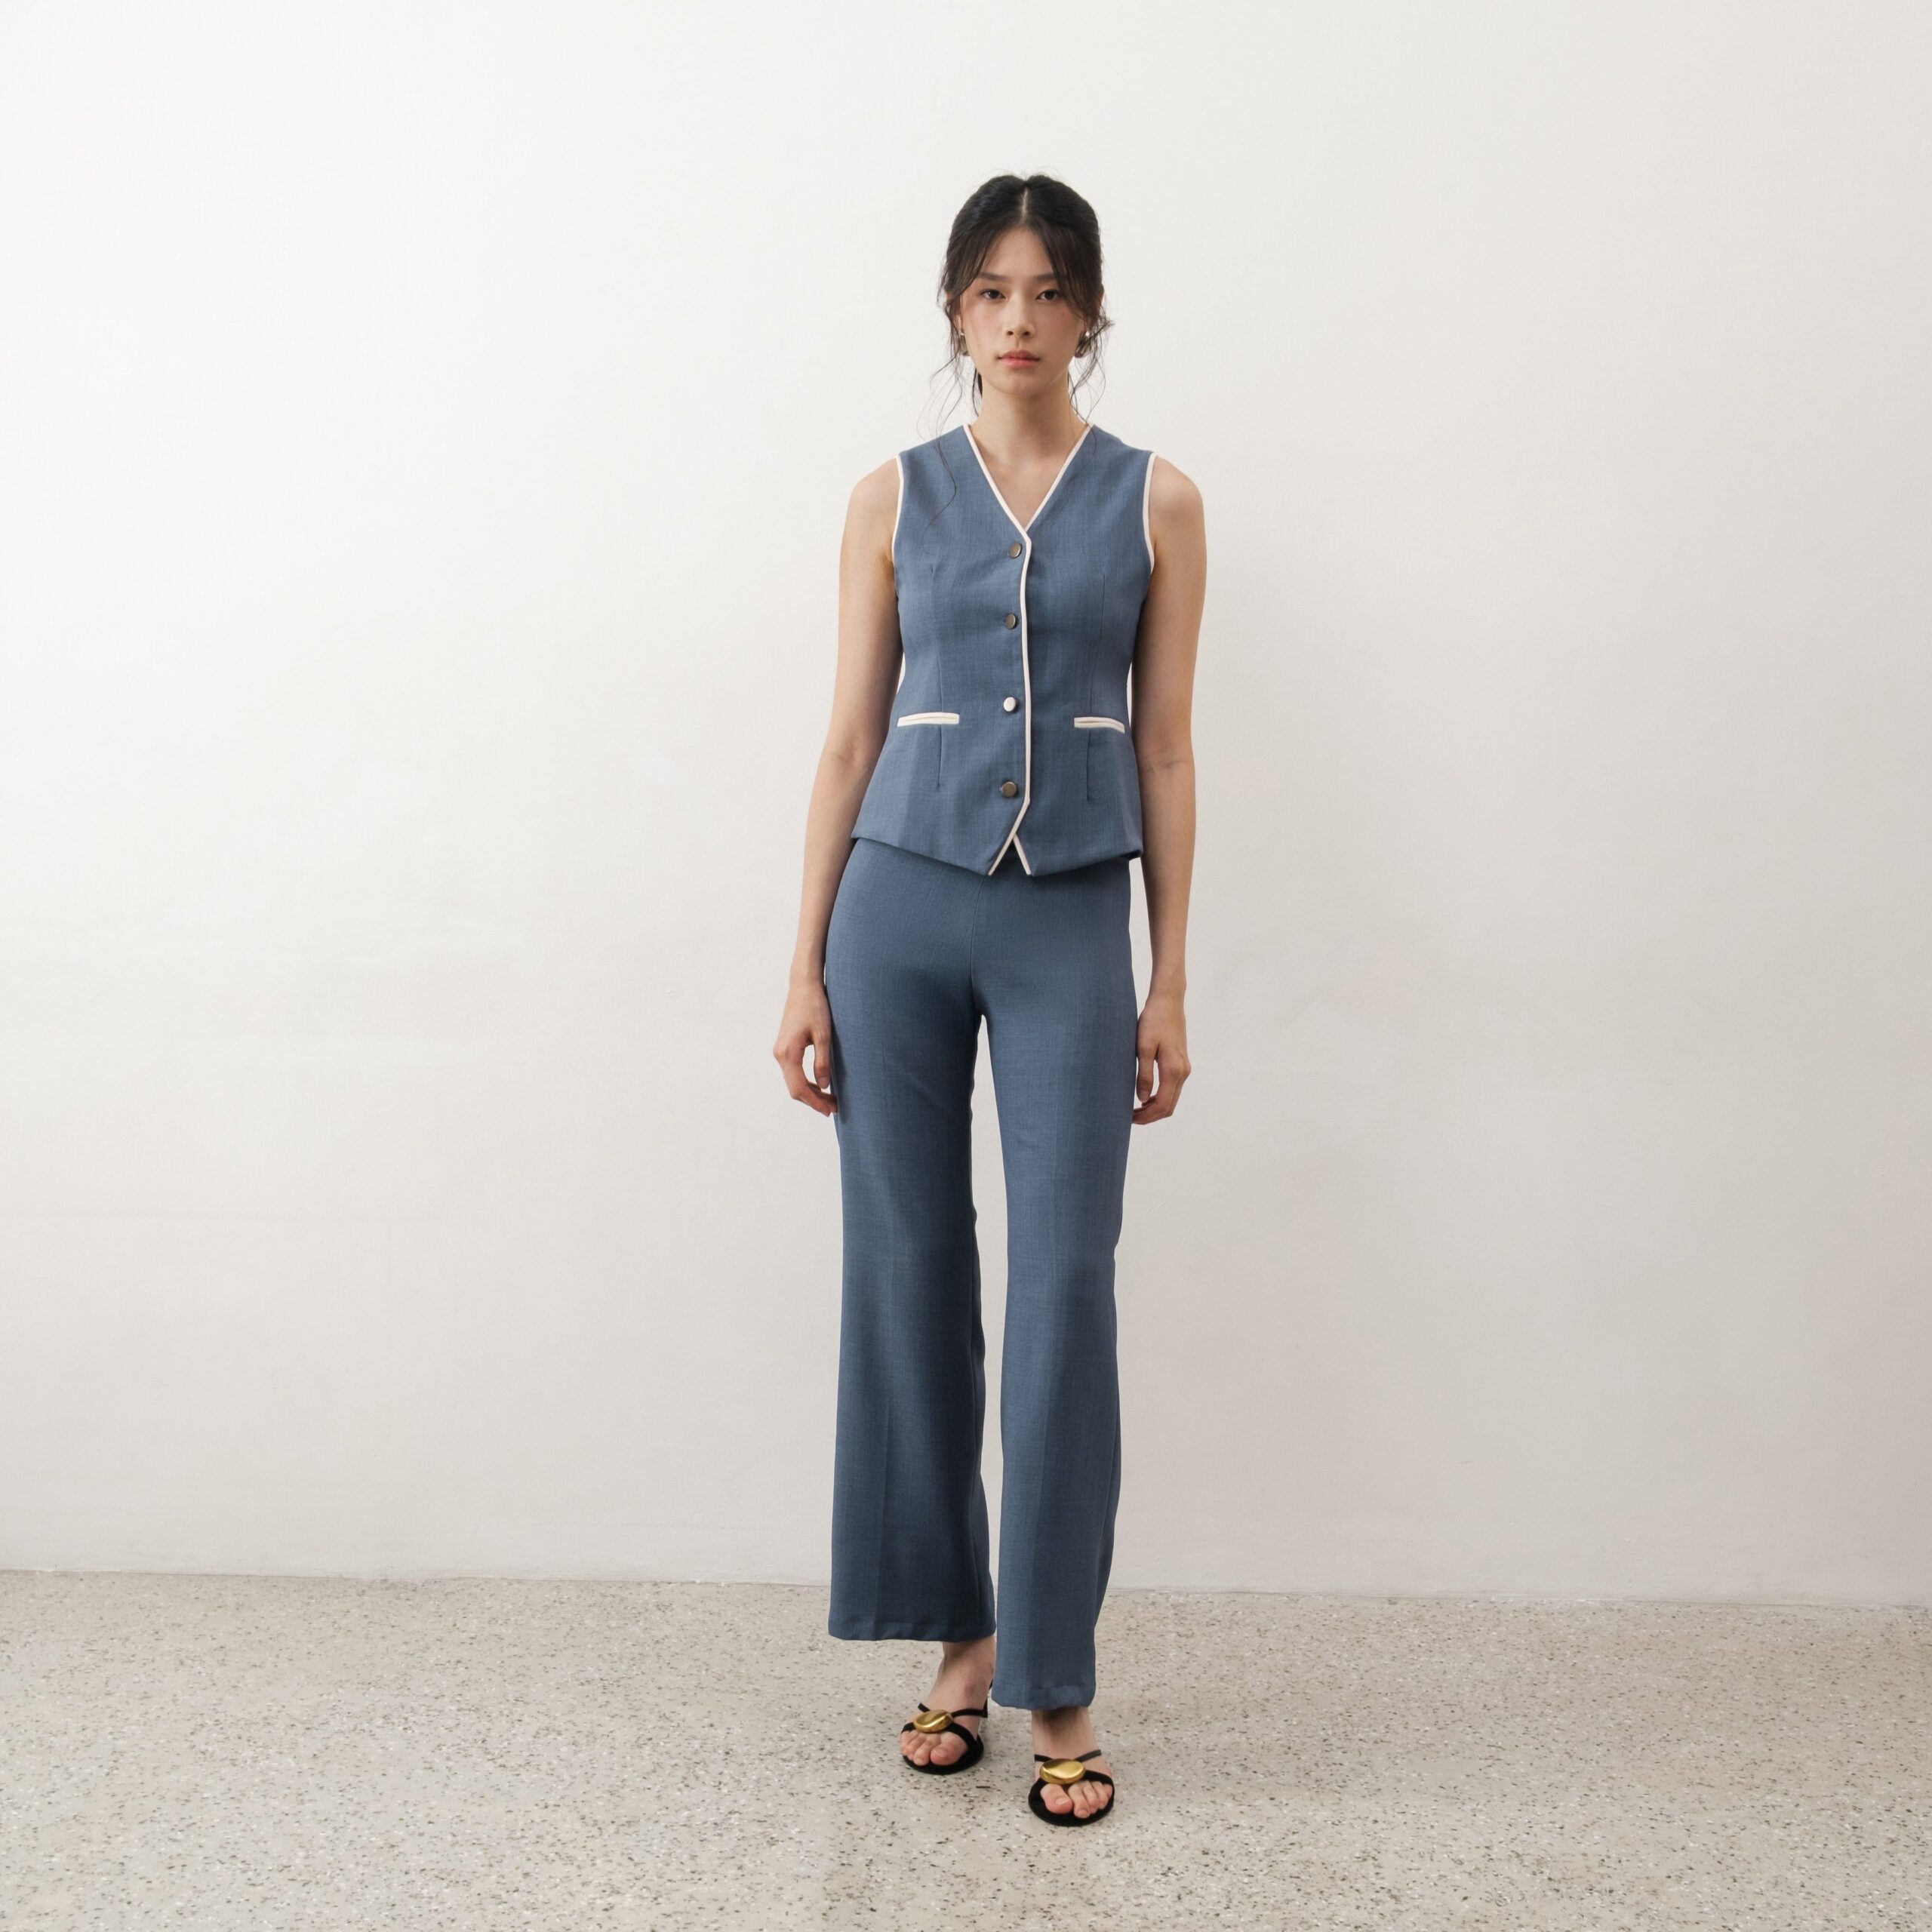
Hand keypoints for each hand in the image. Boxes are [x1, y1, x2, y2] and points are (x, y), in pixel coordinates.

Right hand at [774, 976, 836, 1116]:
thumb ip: (823, 1062)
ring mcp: (780, 1051)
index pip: (799, 1088)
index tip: (830, 1111)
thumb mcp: (824, 1035)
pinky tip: (821, 1084)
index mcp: (788, 1053)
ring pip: (793, 1081)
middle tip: (834, 1108)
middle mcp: (780, 1054)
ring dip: (810, 1092)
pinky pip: (793, 1071)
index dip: (815, 1102)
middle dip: (814, 1101)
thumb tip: (825, 1086)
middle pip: (794, 1088)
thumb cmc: (815, 1006)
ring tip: (831, 1099)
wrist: (803, 986)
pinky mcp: (785, 1047)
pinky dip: (806, 1081)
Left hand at [1133, 988, 1189, 1122]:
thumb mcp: (1143, 1047)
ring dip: (1154, 1108)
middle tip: (1129, 1117)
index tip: (1129, 1119)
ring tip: (1133, 1109)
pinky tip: (1144, 1096)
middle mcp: (1183, 1072)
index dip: (1146, 1116)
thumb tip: (1142, 1099)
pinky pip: (1172, 1089)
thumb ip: (1144, 1074)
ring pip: (1171, 1099)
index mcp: (1173, 1070)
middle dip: (1150, 1116)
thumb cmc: (1153, 1021)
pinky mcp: (1181, 1064)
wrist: (1168, 1002)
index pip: (1162, 1105)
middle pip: (1169, 1106)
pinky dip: (1159, 1098)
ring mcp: (1184, 1068)